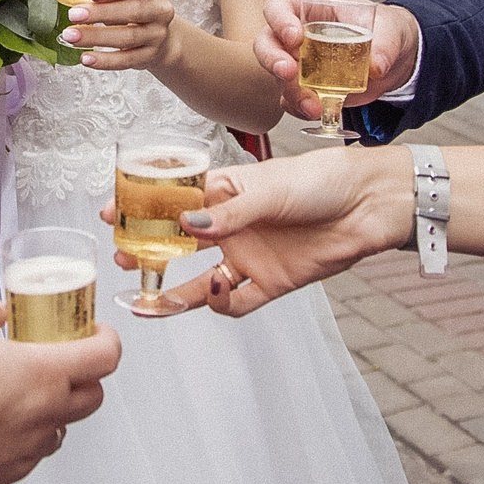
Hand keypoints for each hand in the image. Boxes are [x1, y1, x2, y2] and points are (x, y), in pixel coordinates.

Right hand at [0, 296, 119, 483]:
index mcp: (41, 373)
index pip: (105, 358)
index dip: (108, 340)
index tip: (98, 334)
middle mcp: (43, 415)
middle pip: (93, 397)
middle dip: (86, 377)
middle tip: (65, 363)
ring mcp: (26, 448)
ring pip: (61, 428)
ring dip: (53, 410)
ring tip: (23, 395)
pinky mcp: (6, 473)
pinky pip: (30, 454)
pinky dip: (25, 437)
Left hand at [59, 0, 174, 70]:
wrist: (158, 34)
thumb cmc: (131, 5)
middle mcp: (162, 10)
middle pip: (133, 12)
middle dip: (101, 14)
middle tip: (73, 15)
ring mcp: (157, 36)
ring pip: (128, 38)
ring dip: (97, 38)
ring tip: (70, 36)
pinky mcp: (149, 56)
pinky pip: (126, 61)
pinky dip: (105, 61)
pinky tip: (86, 58)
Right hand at [145, 145, 412, 316]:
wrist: (371, 204)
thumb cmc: (322, 179)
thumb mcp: (270, 187)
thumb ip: (229, 212)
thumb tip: (185, 226)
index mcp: (225, 192)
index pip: (172, 200)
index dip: (141, 207)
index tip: (112, 212)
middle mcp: (232, 226)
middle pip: (178, 245)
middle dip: (148, 253)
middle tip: (124, 259)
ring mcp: (249, 256)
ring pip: (198, 280)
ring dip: (171, 291)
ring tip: (143, 299)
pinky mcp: (271, 283)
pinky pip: (237, 302)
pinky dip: (221, 304)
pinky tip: (215, 292)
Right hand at [254, 0, 419, 124]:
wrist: (394, 59)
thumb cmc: (383, 30)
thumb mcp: (390, 29)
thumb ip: (384, 44)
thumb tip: (377, 65)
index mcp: (309, 8)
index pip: (278, 8)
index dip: (280, 21)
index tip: (295, 37)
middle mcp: (297, 34)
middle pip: (266, 43)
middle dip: (272, 59)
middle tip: (287, 72)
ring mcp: (299, 63)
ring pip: (278, 76)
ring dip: (291, 92)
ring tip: (313, 105)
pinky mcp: (307, 88)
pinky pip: (292, 100)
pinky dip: (301, 108)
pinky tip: (319, 111)